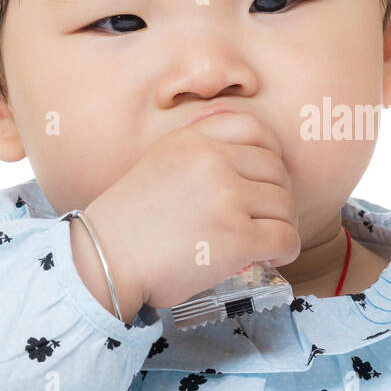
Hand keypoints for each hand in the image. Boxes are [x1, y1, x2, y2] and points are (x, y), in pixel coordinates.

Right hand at [82, 111, 302, 315]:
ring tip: (265, 241)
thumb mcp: (160, 162)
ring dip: (281, 226)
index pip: (256, 129)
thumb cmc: (130, 223)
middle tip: (264, 219)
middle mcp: (213, 161)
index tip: (267, 178)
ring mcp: (227, 198)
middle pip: (277, 172)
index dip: (272, 154)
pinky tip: (271, 258)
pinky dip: (286, 251)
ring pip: (285, 206)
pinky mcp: (237, 237)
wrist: (104, 262)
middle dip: (277, 197)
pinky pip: (285, 239)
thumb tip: (253, 159)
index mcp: (193, 139)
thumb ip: (200, 152)